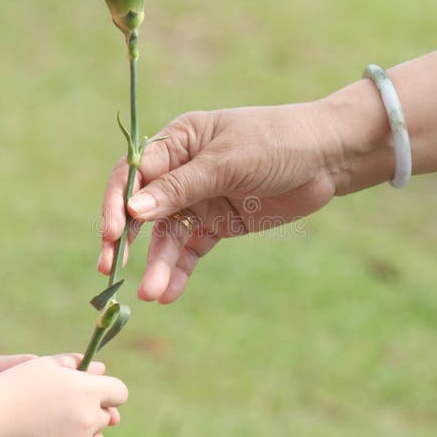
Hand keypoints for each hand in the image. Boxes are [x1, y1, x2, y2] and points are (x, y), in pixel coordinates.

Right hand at [99, 104, 338, 302]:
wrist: (327, 158)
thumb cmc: (276, 142)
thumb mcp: (227, 162)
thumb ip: (181, 188)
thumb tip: (133, 211)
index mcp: (177, 142)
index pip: (133, 172)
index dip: (117, 202)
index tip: (112, 232)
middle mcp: (181, 171)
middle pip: (142, 208)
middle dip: (124, 239)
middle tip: (109, 268)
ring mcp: (199, 200)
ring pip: (166, 236)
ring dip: (156, 264)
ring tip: (150, 294)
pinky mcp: (218, 224)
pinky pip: (191, 250)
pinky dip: (180, 271)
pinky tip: (169, 293)